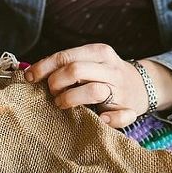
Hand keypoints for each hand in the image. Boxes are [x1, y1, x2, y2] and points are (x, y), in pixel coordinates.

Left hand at [23, 43, 149, 127]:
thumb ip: (66, 64)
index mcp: (99, 52)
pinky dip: (109, 120)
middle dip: (56, 83)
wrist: (142, 85)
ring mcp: (120, 88)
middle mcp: (110, 68)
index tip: (29, 77)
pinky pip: (120, 116)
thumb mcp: (89, 62)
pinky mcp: (130, 109)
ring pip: (93, 91)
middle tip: (53, 93)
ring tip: (63, 104)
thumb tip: (30, 72)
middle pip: (75, 70)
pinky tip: (100, 119)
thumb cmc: (104, 75)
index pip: (66, 56)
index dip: (44, 67)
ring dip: (72, 99)